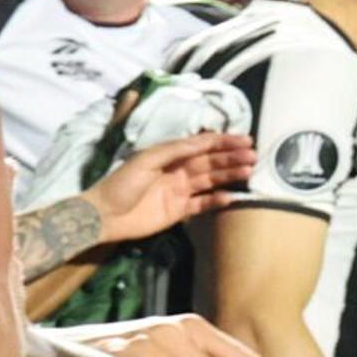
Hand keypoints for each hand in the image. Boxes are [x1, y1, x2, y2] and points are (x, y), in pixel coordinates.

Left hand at [86, 132, 254, 246]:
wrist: (104, 216)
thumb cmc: (121, 184)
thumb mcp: (146, 160)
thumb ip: (175, 149)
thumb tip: (203, 141)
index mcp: (168, 156)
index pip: (200, 145)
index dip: (222, 141)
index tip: (244, 140)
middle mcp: (177, 171)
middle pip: (209, 162)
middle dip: (231, 157)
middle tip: (253, 156)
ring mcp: (179, 191)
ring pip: (210, 180)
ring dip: (229, 175)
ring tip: (248, 170)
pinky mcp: (179, 211)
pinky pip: (203, 204)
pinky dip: (217, 200)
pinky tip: (231, 196)